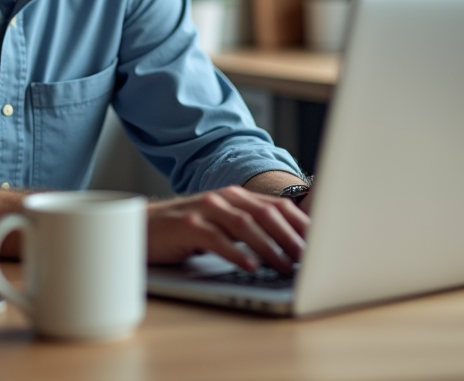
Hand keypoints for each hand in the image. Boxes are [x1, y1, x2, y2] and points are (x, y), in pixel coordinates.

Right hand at [146, 186, 309, 272]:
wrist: (141, 229)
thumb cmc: (184, 232)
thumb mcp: (221, 227)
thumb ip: (249, 231)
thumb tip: (289, 250)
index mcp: (236, 197)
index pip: (278, 206)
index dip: (302, 225)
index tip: (322, 245)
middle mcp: (223, 198)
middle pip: (266, 213)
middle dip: (291, 236)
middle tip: (309, 258)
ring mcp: (204, 210)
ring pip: (245, 224)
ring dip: (269, 246)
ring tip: (286, 266)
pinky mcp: (186, 226)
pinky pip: (217, 238)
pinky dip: (236, 252)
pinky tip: (250, 266)